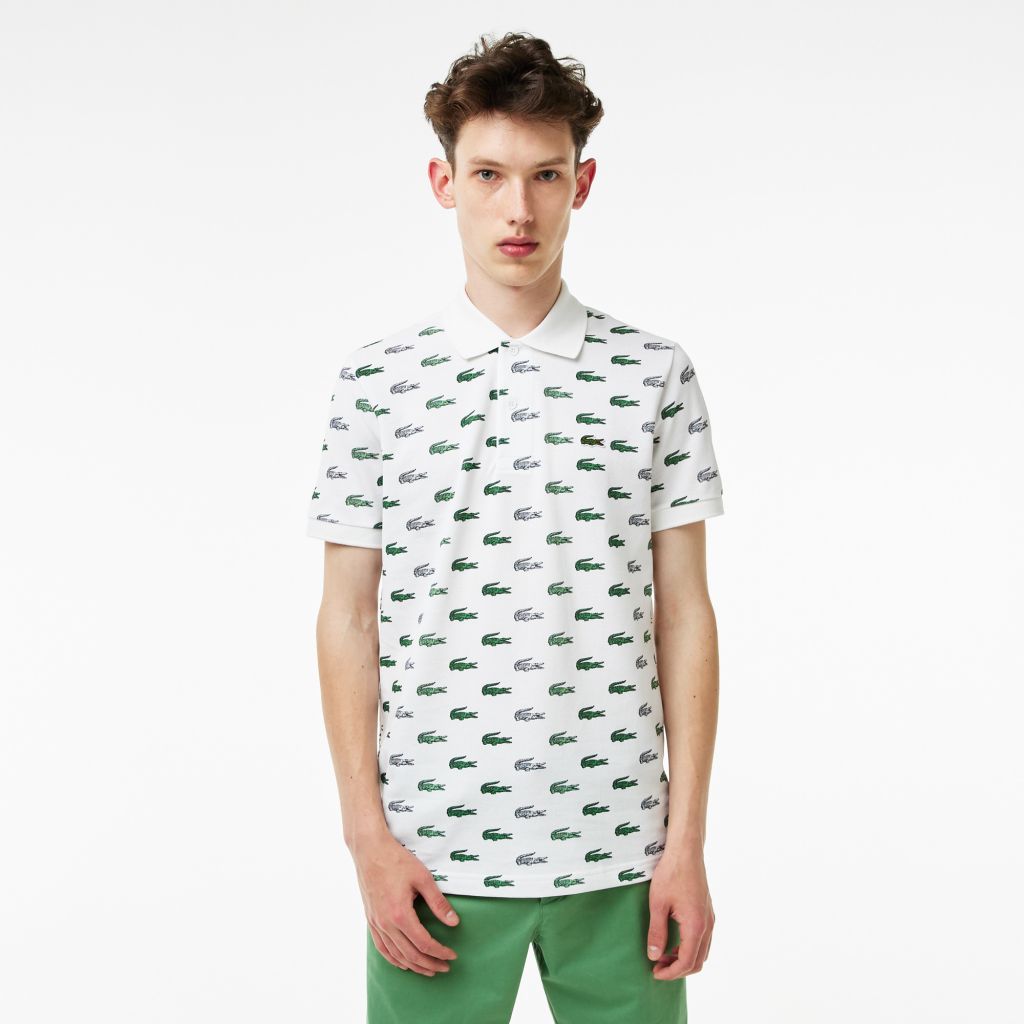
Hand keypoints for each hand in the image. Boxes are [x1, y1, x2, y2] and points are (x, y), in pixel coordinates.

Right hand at [351, 831, 460, 976]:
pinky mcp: (370, 919)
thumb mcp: (423, 878)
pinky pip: (381, 947)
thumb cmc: (396, 860)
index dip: (440, 953)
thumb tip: (454, 922)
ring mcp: (376, 923)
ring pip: (395, 955)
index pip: (424, 944)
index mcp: (400, 914)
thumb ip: (438, 903)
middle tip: (444, 968)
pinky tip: (402, 963)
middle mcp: (386, 924)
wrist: (369, 850)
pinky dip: (393, 959)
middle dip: (429, 964)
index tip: (452, 956)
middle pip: (410, 955)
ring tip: (428, 970)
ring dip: (413, 966)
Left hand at [646, 848, 714, 980]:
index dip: (670, 972)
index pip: (686, 962)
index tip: (654, 973)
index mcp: (696, 926)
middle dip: (677, 969)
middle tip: (657, 967)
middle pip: (697, 962)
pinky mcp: (708, 912)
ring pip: (702, 952)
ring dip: (684, 959)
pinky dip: (690, 947)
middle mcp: (707, 925)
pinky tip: (674, 941)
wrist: (686, 851)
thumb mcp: (658, 903)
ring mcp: (710, 918)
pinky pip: (703, 940)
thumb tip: (653, 956)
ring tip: (663, 955)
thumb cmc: (671, 873)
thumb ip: (656, 932)